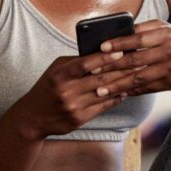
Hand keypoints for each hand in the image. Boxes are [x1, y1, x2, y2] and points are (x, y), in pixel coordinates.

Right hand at [14, 52, 134, 138]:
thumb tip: (100, 52)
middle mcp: (66, 91)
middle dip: (120, 70)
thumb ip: (75, 62)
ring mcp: (74, 107)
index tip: (120, 51)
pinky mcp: (79, 119)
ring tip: (135, 75)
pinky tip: (125, 91)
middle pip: (99, 79)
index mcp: (60, 75)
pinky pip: (103, 107)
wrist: (33, 117)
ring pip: (104, 93)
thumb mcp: (55, 70)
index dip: (103, 58)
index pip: (85, 64)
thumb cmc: (48, 88)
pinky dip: (115, 98)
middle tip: (137, 62)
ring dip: (122, 84)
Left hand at [89, 20, 170, 96]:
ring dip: (118, 85)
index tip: (101, 48)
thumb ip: (144, 28)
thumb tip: (119, 32)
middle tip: (93, 72)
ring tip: (101, 89)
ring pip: (139, 78)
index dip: (119, 43)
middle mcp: (170, 51)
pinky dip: (132, 91)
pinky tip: (119, 93)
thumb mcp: (165, 28)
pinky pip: (148, 88)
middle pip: (135, 60)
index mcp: (166, 34)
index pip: (138, 38)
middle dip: (112, 67)